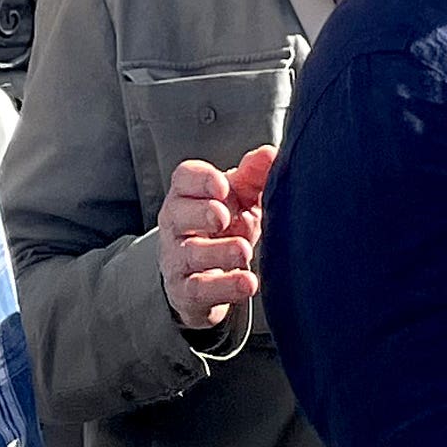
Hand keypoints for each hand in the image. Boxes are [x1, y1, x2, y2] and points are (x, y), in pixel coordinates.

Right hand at [157, 145, 272, 332]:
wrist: (210, 278)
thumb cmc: (226, 227)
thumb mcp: (241, 199)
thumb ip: (254, 175)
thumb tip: (270, 154)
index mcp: (188, 195)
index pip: (184, 179)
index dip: (201, 180)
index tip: (223, 186)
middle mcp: (176, 225)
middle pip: (178, 213)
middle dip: (201, 213)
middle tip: (224, 216)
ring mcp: (177, 259)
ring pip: (190, 253)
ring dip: (218, 252)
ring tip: (244, 251)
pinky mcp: (186, 292)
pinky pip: (199, 289)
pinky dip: (224, 287)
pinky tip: (247, 283)